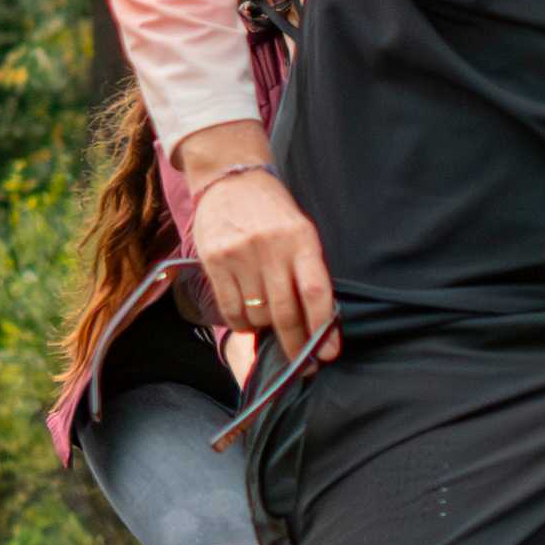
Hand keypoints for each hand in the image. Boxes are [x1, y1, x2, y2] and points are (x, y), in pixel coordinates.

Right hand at [196, 164, 337, 372]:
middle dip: (296, 344)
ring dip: (268, 330)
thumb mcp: (300, 232)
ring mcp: (240, 255)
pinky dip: (243, 323)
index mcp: (301, 240)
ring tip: (273, 327)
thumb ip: (307, 271)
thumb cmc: (273, 213)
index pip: (316, 291)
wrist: (231, 180)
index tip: (329, 353)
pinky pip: (231, 309)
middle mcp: (270, 248)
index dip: (323, 327)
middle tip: (305, 364)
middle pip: (285, 311)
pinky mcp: (214, 261)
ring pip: (258, 313)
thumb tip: (317, 323)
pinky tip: (250, 320)